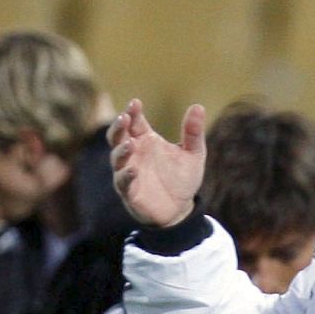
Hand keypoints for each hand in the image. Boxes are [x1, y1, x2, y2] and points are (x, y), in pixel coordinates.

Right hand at [107, 99, 206, 226]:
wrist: (180, 210)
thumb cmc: (182, 179)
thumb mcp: (193, 153)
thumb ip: (193, 132)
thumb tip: (198, 106)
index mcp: (146, 140)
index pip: (134, 122)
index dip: (132, 112)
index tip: (135, 103)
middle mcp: (134, 154)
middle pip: (117, 136)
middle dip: (118, 126)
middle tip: (124, 117)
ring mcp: (129, 172)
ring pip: (117, 158)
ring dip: (121, 150)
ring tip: (130, 143)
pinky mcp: (129, 192)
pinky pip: (123, 182)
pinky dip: (126, 176)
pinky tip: (134, 170)